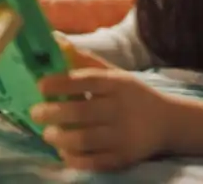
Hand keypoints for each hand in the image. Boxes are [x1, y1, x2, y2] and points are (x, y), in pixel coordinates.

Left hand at [31, 68, 173, 170]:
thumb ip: (85, 61)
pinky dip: (73, 158)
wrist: (167, 122)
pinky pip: (92, 161)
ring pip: (84, 140)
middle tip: (36, 113)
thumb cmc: (132, 95)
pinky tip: (63, 151)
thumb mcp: (114, 75)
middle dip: (53, 113)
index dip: (61, 82)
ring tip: (48, 134)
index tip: (40, 85)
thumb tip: (55, 40)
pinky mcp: (122, 158)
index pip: (88, 81)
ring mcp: (122, 136)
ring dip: (59, 138)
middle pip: (82, 112)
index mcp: (118, 85)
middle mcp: (120, 109)